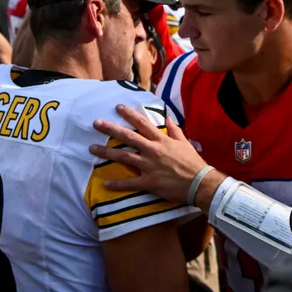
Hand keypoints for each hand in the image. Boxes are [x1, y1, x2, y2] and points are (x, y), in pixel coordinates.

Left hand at [89, 104, 209, 203]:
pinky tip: (105, 183)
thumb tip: (167, 117)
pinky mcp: (148, 182)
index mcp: (161, 140)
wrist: (199, 182)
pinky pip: (129, 183)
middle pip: (128, 137)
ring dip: (106, 152)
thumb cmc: (193, 162)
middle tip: (96, 123)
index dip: (129, 114)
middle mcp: (152, 150)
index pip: (142, 124)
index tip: (118, 107)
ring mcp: (148, 166)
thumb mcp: (184, 143)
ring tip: (92, 148)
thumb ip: (174, 130)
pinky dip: (117, 184)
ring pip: (123, 157)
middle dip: (111, 129)